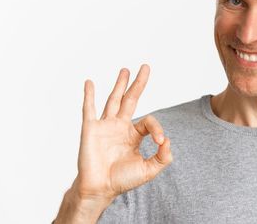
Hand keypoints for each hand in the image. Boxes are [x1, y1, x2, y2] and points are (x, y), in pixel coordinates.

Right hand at [72, 65, 172, 201]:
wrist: (100, 189)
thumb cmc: (122, 181)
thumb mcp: (149, 170)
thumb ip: (163, 157)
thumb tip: (167, 140)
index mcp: (133, 135)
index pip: (149, 121)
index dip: (157, 128)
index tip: (159, 141)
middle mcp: (119, 127)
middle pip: (131, 100)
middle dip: (138, 84)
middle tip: (146, 67)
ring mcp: (105, 126)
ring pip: (113, 100)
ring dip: (119, 85)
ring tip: (125, 70)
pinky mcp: (91, 129)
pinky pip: (89, 109)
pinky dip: (89, 95)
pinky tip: (89, 82)